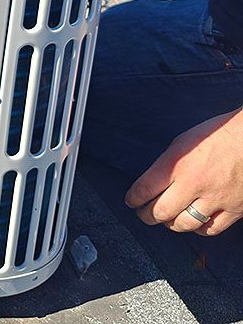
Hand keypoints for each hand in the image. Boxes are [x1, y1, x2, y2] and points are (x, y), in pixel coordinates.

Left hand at [124, 108, 242, 235]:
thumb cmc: (217, 135)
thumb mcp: (182, 143)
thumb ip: (167, 165)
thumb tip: (153, 184)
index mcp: (177, 164)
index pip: (144, 189)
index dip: (133, 199)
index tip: (131, 201)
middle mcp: (194, 183)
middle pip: (161, 212)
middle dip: (147, 215)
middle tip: (144, 214)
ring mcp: (215, 198)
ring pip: (184, 224)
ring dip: (171, 223)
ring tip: (166, 219)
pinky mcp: (234, 208)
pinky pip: (211, 229)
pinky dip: (198, 229)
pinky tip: (193, 222)